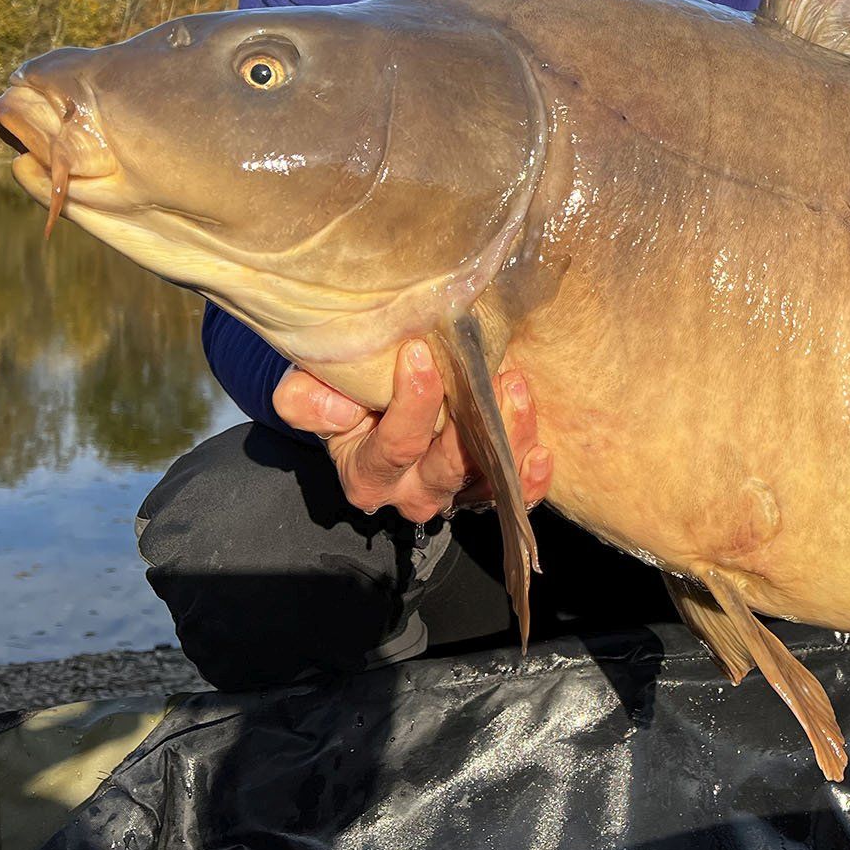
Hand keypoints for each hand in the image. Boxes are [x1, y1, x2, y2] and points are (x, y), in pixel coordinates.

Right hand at [272, 340, 552, 521]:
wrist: (367, 401)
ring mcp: (451, 493)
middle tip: (493, 376)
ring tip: (516, 387)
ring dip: (509, 438)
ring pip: (485, 481)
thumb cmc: (341, 393)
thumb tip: (338, 407)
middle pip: (447, 470)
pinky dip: (530, 480)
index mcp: (365, 474)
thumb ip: (306, 401)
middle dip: (472, 425)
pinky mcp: (483, 488)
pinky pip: (513, 495)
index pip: (393, 446)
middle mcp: (410, 493)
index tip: (421, 354)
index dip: (411, 404)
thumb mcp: (308, 392)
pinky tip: (543, 452)